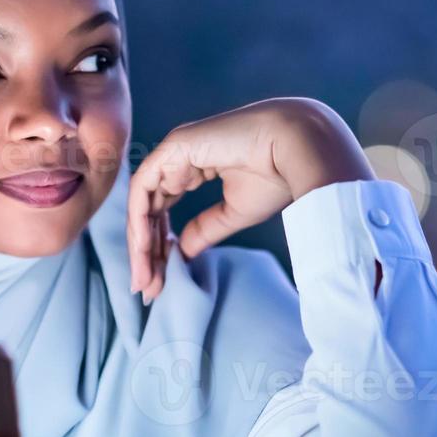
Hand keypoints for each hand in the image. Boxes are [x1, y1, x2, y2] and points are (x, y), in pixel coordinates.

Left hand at [127, 97, 374, 302]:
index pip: (164, 209)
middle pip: (149, 209)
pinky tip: (145, 250)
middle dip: (147, 252)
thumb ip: (205, 230)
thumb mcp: (235, 212)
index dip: (159, 245)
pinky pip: (142, 188)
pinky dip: (140, 220)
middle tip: (147, 288)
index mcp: (196, 166)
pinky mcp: (173, 148)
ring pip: (142, 201)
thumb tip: (182, 253)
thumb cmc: (276, 175)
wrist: (296, 148)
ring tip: (145, 278)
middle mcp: (180, 158)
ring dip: (141, 243)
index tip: (160, 281)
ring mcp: (174, 151)